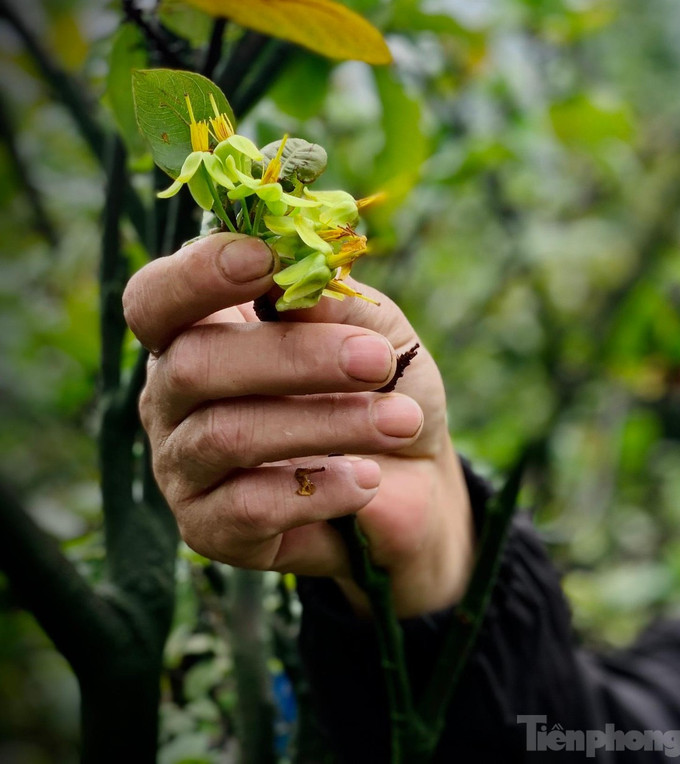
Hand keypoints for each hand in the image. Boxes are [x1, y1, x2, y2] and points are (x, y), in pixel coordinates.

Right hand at [123, 232, 473, 614]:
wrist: (415, 480)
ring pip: (228, 435)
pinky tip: (367, 479)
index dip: (197, 275)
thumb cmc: (382, 387)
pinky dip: (322, 488)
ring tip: (401, 421)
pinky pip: (250, 506)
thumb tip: (296, 272)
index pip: (156, 298)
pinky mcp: (210, 528)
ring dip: (328, 423)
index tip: (263, 260)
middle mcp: (171, 396)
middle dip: (296, 357)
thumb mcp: (374, 330)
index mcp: (200, 330)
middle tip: (377, 360)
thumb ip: (331, 302)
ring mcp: (183, 466)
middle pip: (193, 364)